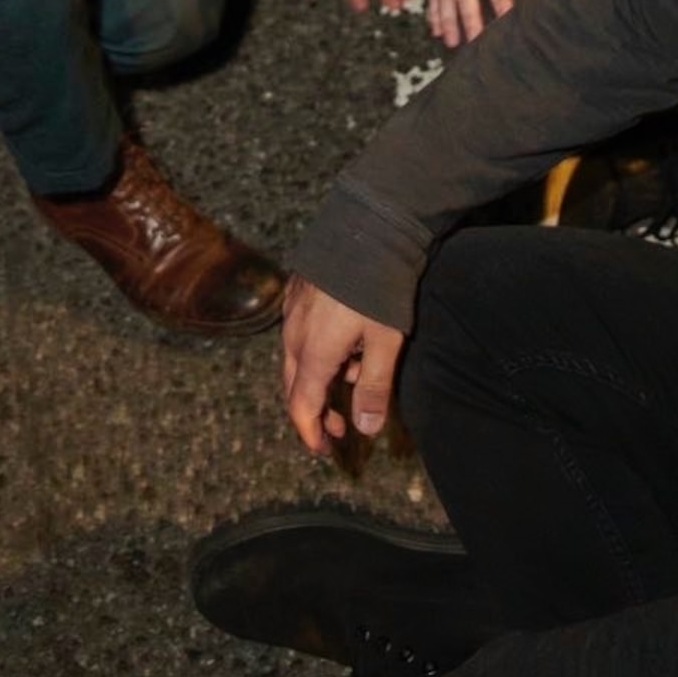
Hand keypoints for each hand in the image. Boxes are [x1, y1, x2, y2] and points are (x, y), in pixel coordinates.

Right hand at [280, 274, 405, 456]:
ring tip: (354, 376)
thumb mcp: (385, 341)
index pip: (302, 406)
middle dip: (314, 411)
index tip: (325, 450)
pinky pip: (297, 334)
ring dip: (318, 379)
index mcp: (313, 352)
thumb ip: (374, 386)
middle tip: (339, 427)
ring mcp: (292, 310)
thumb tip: (366, 428)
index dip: (311, 433)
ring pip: (295, 359)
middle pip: (293, 386)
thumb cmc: (380, 288)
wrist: (367, 226)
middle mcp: (294, 334)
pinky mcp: (297, 292)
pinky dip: (316, 352)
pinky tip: (344, 344)